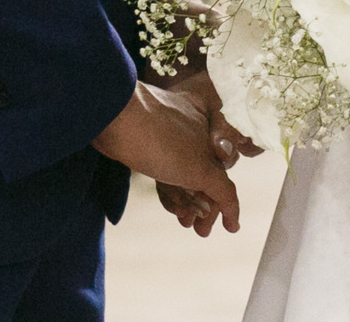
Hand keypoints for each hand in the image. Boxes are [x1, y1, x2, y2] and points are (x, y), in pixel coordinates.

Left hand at [93, 82, 239, 232]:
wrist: (115, 120)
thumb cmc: (162, 138)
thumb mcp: (200, 168)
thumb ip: (222, 189)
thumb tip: (234, 216)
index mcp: (211, 127)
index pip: (225, 171)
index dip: (224, 200)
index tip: (227, 225)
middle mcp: (195, 129)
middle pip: (206, 175)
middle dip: (205, 205)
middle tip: (201, 229)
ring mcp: (172, 137)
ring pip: (186, 176)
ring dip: (188, 201)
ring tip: (185, 221)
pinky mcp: (152, 145)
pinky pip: (168, 173)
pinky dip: (171, 191)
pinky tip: (173, 207)